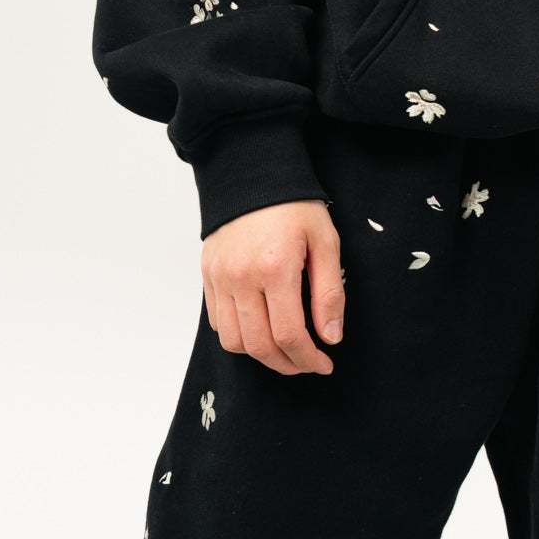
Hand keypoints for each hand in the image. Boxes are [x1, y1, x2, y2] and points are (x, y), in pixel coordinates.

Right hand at [201, 199, 343, 375]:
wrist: (253, 173)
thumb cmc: (294, 205)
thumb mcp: (325, 241)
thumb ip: (330, 291)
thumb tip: (331, 336)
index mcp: (275, 268)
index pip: (289, 334)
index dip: (309, 358)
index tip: (324, 363)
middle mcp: (242, 277)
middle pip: (260, 346)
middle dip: (287, 364)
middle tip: (307, 364)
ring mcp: (220, 278)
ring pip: (234, 341)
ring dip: (261, 356)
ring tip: (284, 351)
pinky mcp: (208, 275)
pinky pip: (217, 323)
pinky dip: (238, 336)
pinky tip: (260, 329)